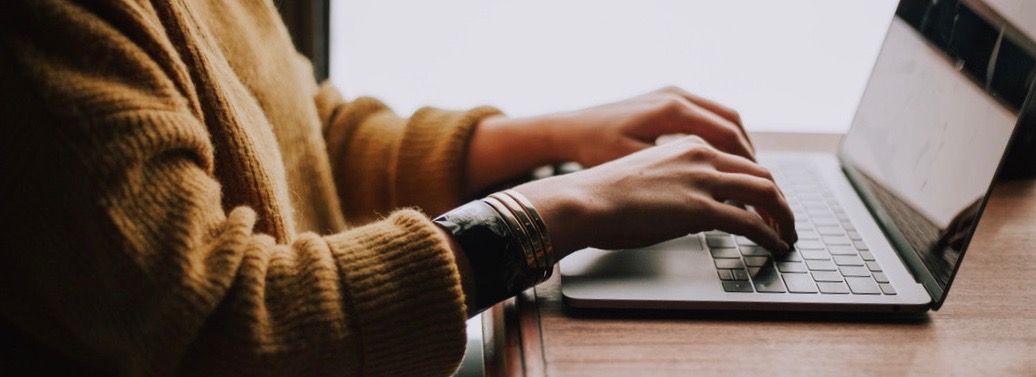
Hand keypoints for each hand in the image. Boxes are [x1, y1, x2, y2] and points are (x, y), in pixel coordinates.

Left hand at [463, 86, 754, 195]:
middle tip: (766, 190)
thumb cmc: (594, 152)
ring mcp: (673, 95)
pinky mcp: (666, 100)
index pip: (729, 137)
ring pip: (724, 119)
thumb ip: (676, 180)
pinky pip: (708, 117)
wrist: (567, 130)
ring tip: (750, 179)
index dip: (750, 167)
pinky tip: (723, 163)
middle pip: (734, 126)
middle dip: (752, 160)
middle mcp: (677, 97)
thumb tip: (715, 199)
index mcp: (672, 111)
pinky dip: (722, 139)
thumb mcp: (637, 169)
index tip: (763, 192)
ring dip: (740, 149)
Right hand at [514, 135, 795, 258]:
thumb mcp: (645, 177)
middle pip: (760, 173)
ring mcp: (703, 180)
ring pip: (765, 192)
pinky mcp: (701, 208)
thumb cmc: (601, 194)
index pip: (738, 160)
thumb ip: (674, 183)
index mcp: (687, 144)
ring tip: (787, 234)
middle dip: (779, 199)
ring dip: (783, 216)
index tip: (765, 200)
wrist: (583, 200)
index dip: (758, 182)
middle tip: (785, 219)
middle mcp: (701, 155)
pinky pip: (751, 222)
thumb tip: (687, 209)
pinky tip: (775, 246)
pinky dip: (770, 235)